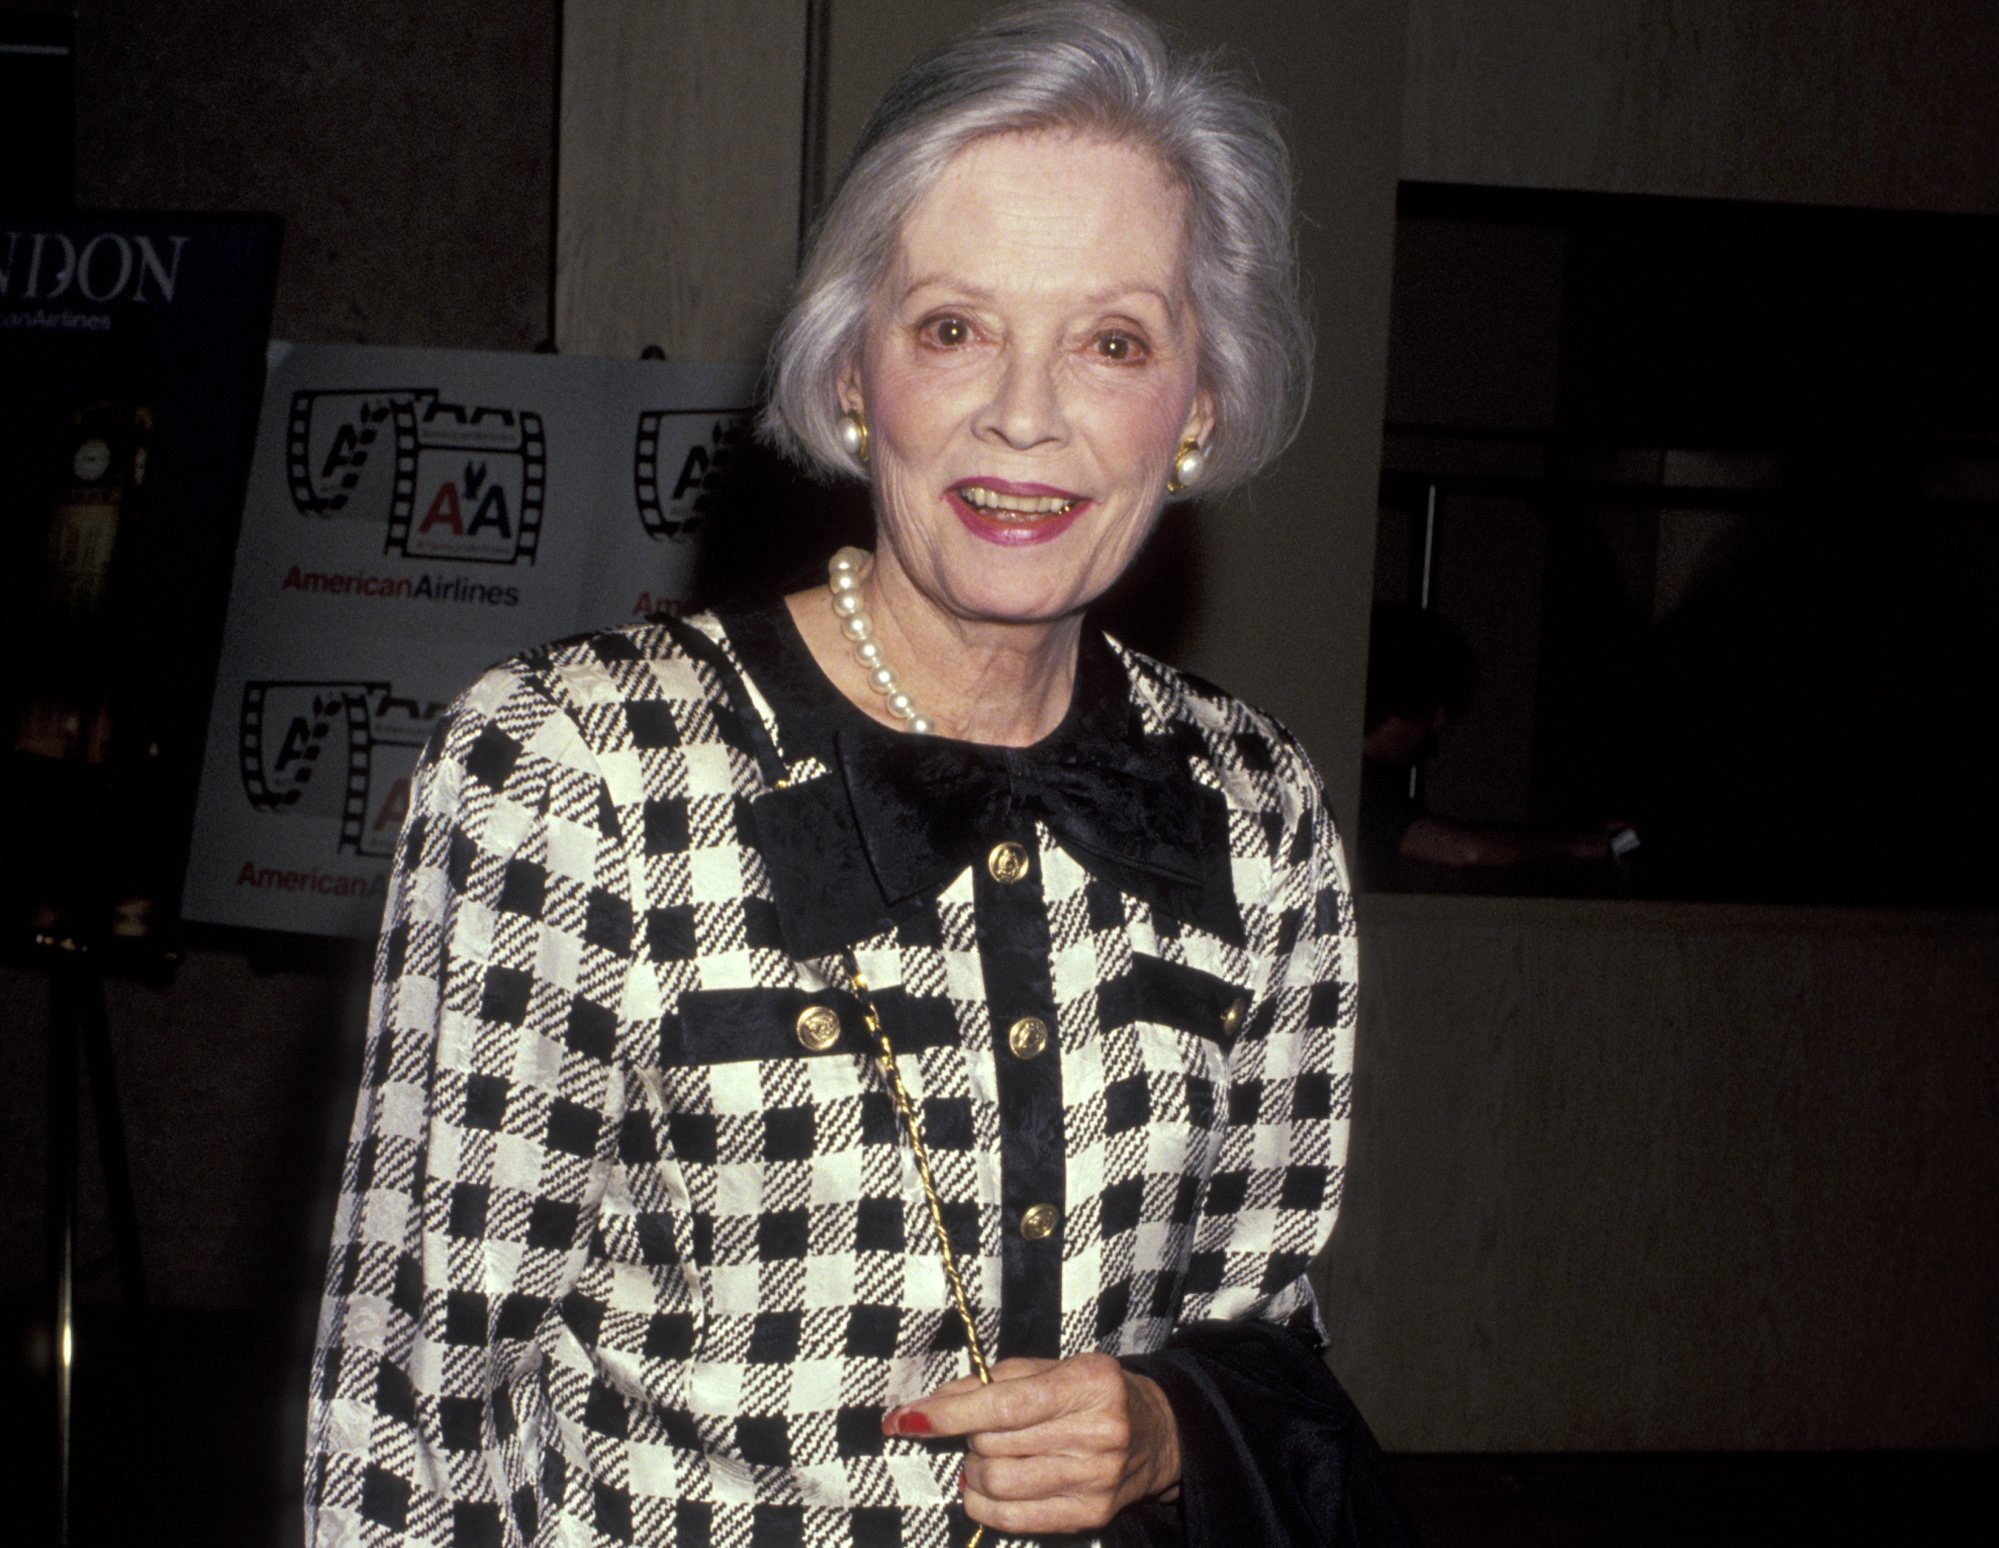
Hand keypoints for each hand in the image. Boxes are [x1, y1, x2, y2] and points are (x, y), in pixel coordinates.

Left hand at [884, 1353, 1181, 1534]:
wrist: (1159, 1433)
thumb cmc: (1096, 1391)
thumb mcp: (1056, 1367)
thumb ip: (999, 1379)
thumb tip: (936, 1403)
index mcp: (1087, 1384)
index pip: (1002, 1405)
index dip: (947, 1413)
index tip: (903, 1418)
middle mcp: (1094, 1434)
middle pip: (993, 1444)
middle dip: (967, 1435)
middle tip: (975, 1427)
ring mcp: (1094, 1480)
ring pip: (997, 1483)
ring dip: (974, 1470)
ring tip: (984, 1456)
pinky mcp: (1089, 1515)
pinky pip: (1014, 1518)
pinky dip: (985, 1503)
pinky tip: (984, 1487)